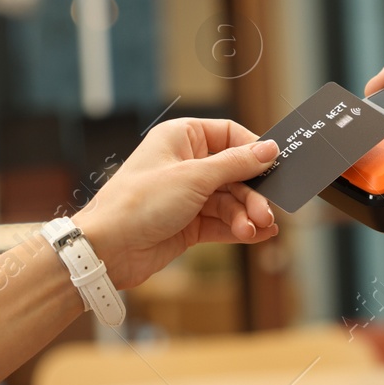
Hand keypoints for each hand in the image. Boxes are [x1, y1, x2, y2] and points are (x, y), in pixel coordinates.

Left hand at [71, 118, 278, 289]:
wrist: (108, 249)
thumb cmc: (138, 203)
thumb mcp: (194, 177)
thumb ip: (236, 163)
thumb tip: (269, 149)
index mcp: (181, 138)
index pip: (229, 134)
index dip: (254, 150)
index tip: (275, 166)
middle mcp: (186, 163)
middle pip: (235, 172)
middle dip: (252, 194)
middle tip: (266, 212)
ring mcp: (188, 195)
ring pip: (231, 201)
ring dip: (246, 215)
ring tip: (255, 228)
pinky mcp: (189, 224)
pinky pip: (223, 223)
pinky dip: (240, 228)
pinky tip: (256, 235)